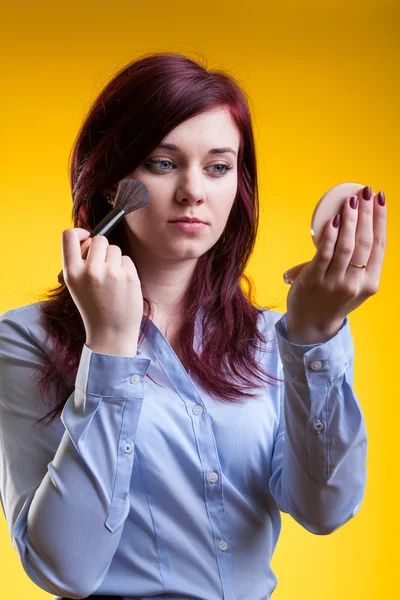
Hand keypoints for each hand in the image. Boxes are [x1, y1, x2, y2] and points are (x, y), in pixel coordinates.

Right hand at [61, 228, 142, 347]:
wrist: (111, 334)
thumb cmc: (94, 308)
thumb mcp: (77, 286)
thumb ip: (80, 263)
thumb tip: (90, 238)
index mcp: (71, 273)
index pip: (68, 236)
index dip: (79, 231)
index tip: (86, 237)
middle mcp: (90, 271)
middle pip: (99, 239)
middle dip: (102, 249)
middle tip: (103, 267)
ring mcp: (110, 273)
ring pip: (115, 249)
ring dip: (115, 260)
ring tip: (112, 281)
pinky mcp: (128, 276)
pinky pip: (127, 259)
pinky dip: (126, 269)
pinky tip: (122, 286)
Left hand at [283, 186, 386, 339]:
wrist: (312, 325)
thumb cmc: (333, 298)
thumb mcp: (353, 283)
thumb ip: (356, 259)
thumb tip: (351, 219)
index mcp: (370, 282)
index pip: (379, 245)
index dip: (381, 219)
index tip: (380, 198)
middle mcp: (356, 283)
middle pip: (365, 242)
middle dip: (367, 213)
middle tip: (365, 192)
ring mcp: (335, 283)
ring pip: (347, 246)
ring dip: (350, 220)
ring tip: (350, 201)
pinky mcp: (314, 281)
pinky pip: (324, 253)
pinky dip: (330, 235)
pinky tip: (334, 220)